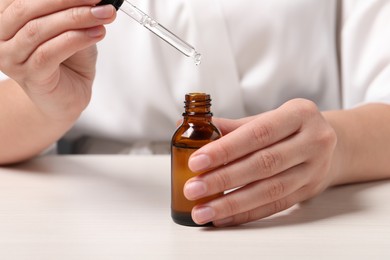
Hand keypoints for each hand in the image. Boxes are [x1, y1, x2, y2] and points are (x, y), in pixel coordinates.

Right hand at [0, 0, 115, 120]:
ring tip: (103, 15)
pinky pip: (49, 53)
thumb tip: (91, 0)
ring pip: (38, 30)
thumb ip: (71, 11)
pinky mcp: (29, 76)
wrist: (68, 96)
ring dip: (76, 19)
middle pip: (28, 9)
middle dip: (67, 1)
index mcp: (6, 17)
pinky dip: (76, 39)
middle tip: (98, 1)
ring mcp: (12, 58)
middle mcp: (1, 36)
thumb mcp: (70, 27)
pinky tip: (97, 33)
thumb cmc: (68, 60)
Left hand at [184, 99, 337, 226]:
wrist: (330, 143)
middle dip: (224, 179)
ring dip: (232, 203)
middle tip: (194, 189)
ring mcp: (315, 168)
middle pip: (264, 164)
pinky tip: (224, 216)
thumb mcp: (268, 118)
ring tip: (204, 210)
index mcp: (300, 114)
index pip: (258, 133)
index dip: (225, 149)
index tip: (197, 161)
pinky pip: (276, 206)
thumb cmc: (290, 128)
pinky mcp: (310, 190)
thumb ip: (234, 126)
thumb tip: (194, 129)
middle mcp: (313, 140)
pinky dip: (247, 213)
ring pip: (270, 190)